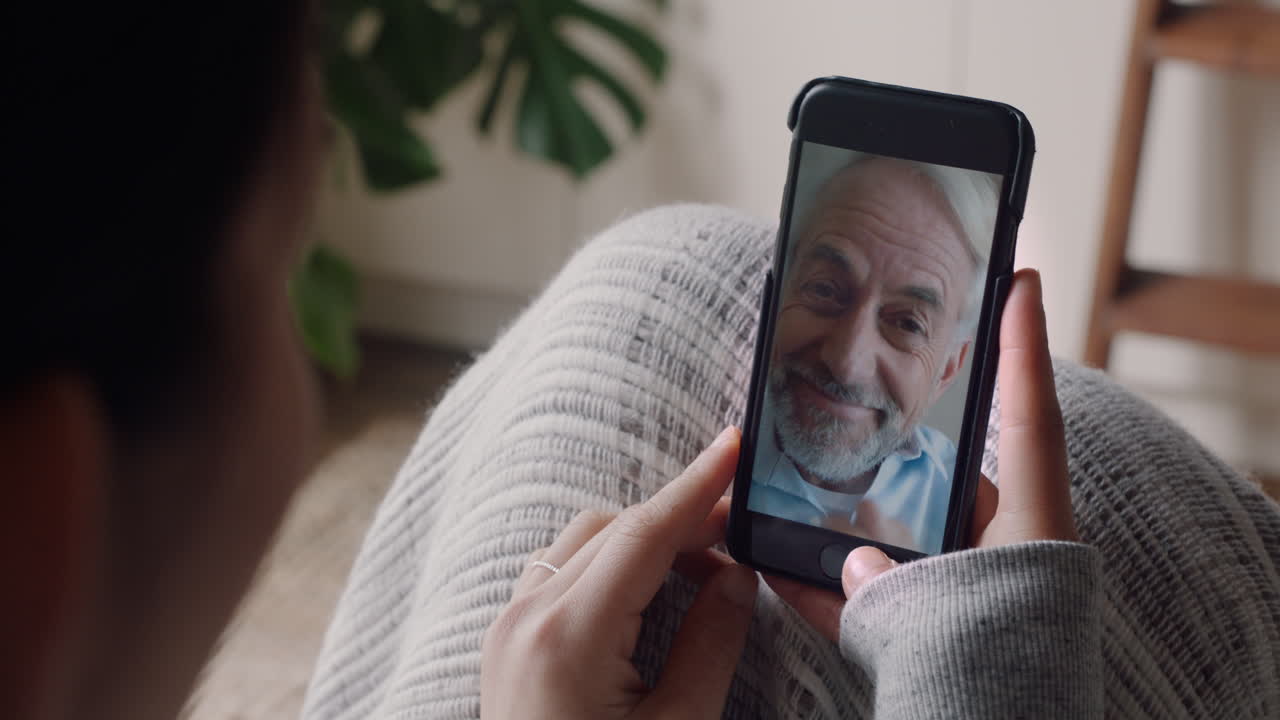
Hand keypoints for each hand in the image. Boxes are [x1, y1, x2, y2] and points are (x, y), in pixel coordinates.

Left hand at [481, 427, 757, 719]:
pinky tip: (643, 590)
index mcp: (569, 637)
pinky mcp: (504, 644)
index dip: (696, 486)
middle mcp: (526, 619)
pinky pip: (557, 570)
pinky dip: (606, 562)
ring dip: (642, 540)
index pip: (644, 534)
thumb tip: (737, 578)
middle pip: (615, 529)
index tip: (734, 445)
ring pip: (583, 541)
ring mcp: (507, 629)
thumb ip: (709, 646)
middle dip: (681, 520)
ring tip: (699, 569)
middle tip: (740, 535)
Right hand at [766, 269, 1077, 641]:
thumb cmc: (992, 681)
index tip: (1019, 278)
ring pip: (895, 535)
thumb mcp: (947, 622)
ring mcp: (959, 588)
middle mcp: (998, 552)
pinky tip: (770, 566)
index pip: (1029, 418)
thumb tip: (845, 563)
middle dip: (898, 449)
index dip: (1023, 345)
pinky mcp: (921, 629)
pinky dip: (822, 583)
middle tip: (860, 396)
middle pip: (946, 477)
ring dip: (843, 520)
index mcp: (1027, 531)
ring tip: (788, 484)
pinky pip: (865, 593)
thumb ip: (892, 585)